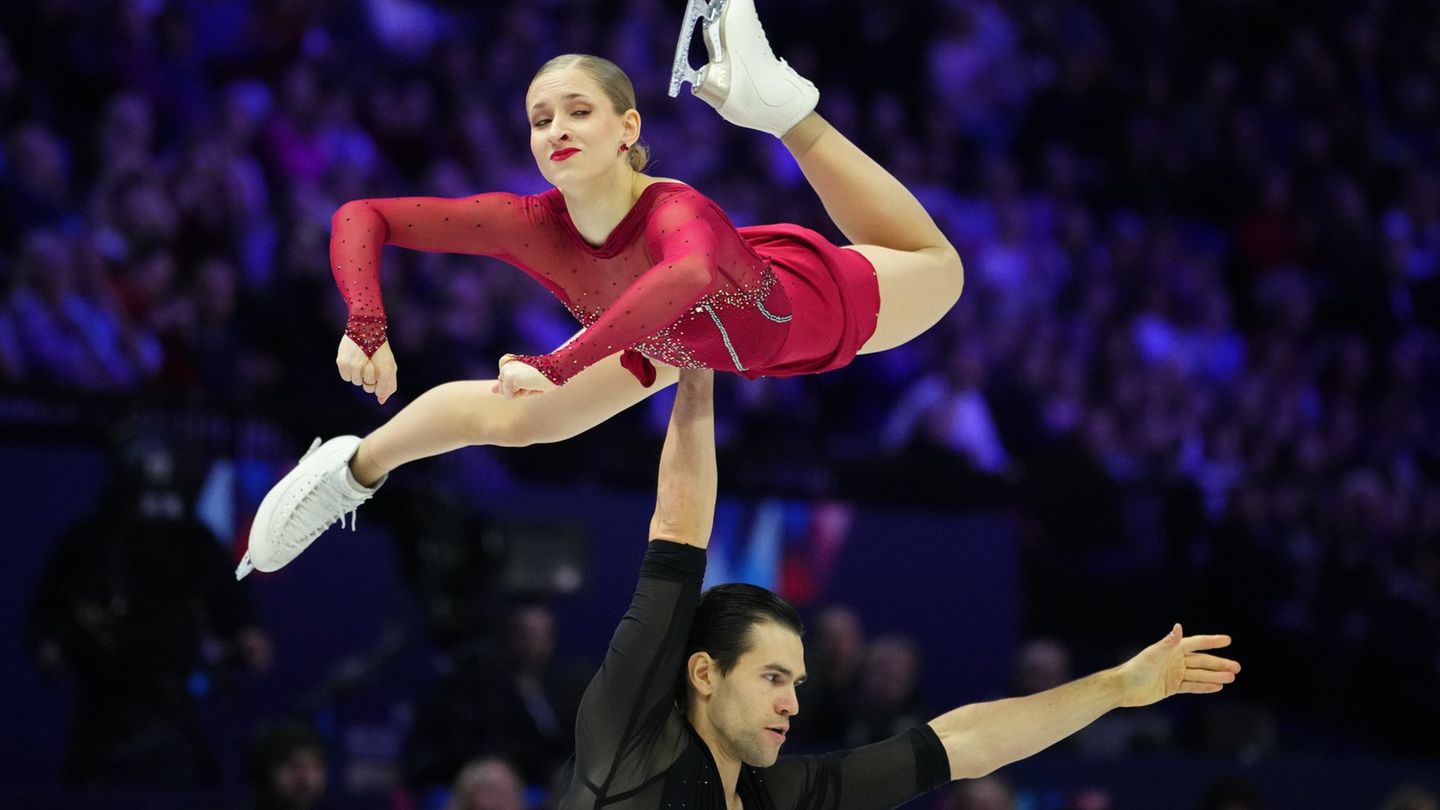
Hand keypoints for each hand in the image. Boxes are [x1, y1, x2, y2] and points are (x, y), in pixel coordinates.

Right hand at [337, 336, 397, 404]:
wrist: (365, 327)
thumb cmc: (380, 349)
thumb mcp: (389, 365)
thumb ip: (389, 384)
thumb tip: (381, 401)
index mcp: (385, 369)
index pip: (380, 390)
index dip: (378, 383)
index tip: (378, 372)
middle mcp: (370, 369)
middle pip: (368, 387)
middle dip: (369, 379)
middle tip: (369, 365)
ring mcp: (354, 366)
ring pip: (356, 382)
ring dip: (358, 375)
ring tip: (361, 361)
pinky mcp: (342, 362)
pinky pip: (346, 377)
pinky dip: (349, 372)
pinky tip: (353, 361)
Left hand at [493, 354, 556, 398]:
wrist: (557, 369)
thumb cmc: (544, 376)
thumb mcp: (524, 381)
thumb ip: (507, 385)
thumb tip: (492, 390)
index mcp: (507, 362)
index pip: (505, 386)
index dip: (519, 387)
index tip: (531, 378)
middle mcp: (504, 364)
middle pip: (504, 391)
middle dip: (519, 391)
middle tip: (533, 381)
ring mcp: (506, 371)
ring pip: (506, 394)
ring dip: (521, 393)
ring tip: (533, 382)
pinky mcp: (509, 378)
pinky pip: (510, 397)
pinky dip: (522, 395)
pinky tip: (531, 384)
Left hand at [1115, 623, 1239, 707]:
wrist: (1124, 687)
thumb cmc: (1136, 668)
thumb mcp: (1153, 655)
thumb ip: (1168, 642)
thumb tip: (1179, 626)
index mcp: (1171, 649)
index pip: (1196, 643)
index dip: (1211, 641)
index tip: (1228, 640)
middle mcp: (1175, 660)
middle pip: (1202, 661)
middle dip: (1219, 664)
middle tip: (1238, 667)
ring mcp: (1174, 674)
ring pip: (1199, 675)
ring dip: (1216, 676)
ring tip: (1232, 677)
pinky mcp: (1172, 687)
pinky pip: (1192, 686)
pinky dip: (1205, 686)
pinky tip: (1218, 687)